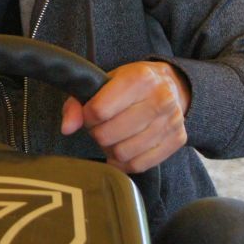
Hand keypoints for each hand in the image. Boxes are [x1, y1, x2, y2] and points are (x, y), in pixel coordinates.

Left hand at [61, 61, 190, 173]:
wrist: (172, 84)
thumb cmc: (130, 84)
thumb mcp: (103, 82)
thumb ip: (77, 102)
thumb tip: (66, 128)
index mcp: (139, 79)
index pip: (99, 110)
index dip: (87, 117)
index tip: (89, 114)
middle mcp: (159, 99)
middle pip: (109, 135)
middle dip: (97, 133)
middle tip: (100, 126)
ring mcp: (171, 121)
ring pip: (123, 153)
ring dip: (110, 149)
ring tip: (112, 137)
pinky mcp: (177, 140)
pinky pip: (140, 165)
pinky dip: (124, 162)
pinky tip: (122, 150)